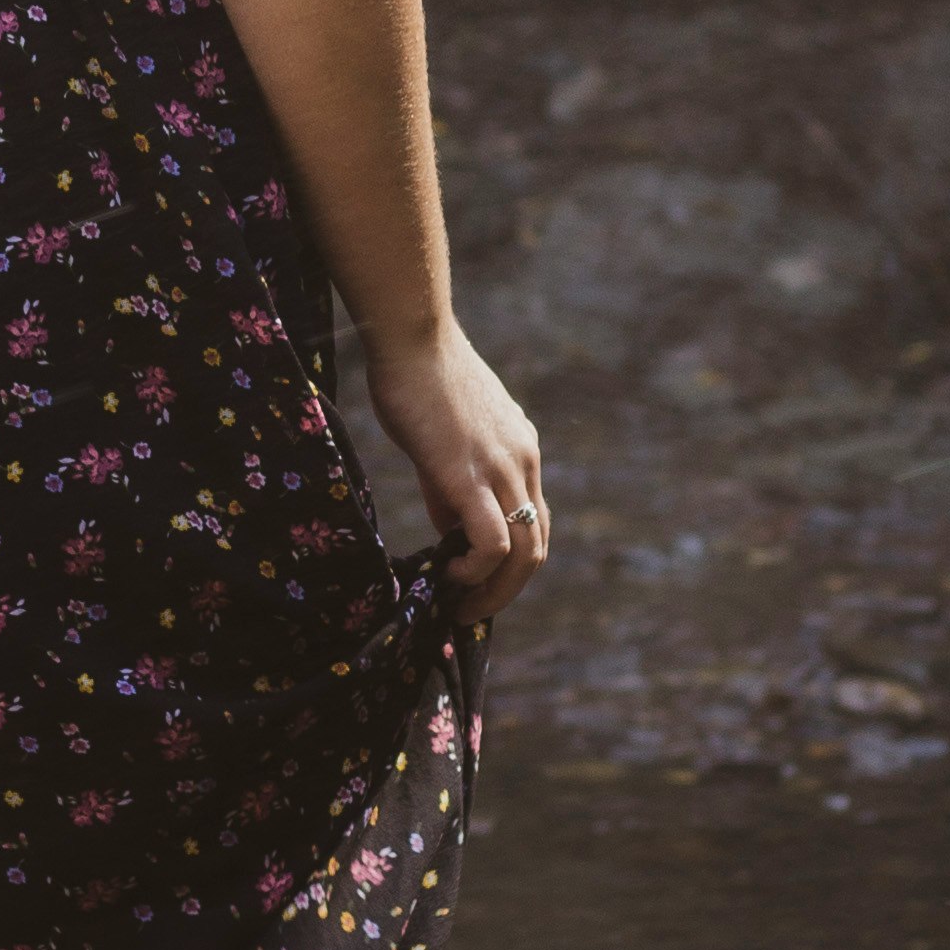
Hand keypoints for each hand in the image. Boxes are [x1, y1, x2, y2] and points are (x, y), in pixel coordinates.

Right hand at [361, 319, 548, 621]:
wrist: (412, 337)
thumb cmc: (417, 379)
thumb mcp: (449, 438)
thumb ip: (455, 484)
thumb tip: (452, 534)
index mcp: (522, 451)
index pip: (535, 522)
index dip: (511, 563)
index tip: (478, 584)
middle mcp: (524, 462)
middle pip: (537, 547)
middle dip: (507, 590)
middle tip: (470, 612)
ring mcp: (502, 469)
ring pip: (524, 552)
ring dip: (494, 592)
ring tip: (461, 607)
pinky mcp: (470, 474)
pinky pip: (493, 541)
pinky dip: (476, 570)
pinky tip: (449, 571)